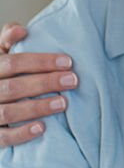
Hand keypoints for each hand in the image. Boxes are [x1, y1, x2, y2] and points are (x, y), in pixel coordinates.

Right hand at [0, 22, 77, 146]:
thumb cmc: (0, 73)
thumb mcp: (0, 54)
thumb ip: (8, 39)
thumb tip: (21, 30)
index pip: (12, 63)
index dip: (40, 62)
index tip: (67, 62)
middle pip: (14, 88)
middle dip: (45, 83)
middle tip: (72, 80)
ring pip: (9, 113)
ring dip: (37, 108)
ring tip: (63, 103)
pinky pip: (3, 137)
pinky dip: (22, 134)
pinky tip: (42, 128)